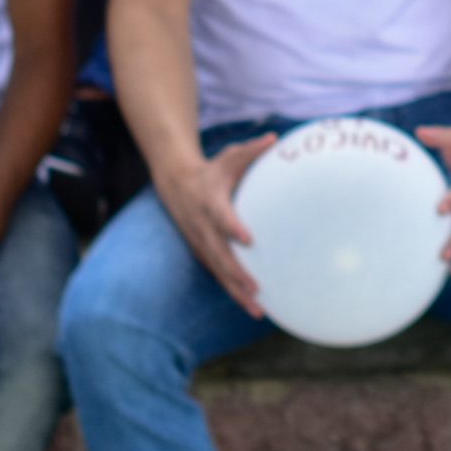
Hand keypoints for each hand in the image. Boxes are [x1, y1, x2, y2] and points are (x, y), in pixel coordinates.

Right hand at [154, 133, 275, 316]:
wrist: (176, 184)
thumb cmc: (212, 170)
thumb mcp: (229, 157)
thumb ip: (252, 150)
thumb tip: (275, 139)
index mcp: (211, 202)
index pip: (222, 217)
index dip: (233, 228)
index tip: (249, 239)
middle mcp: (203, 227)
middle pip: (220, 254)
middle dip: (237, 273)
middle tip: (258, 288)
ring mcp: (202, 243)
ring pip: (219, 272)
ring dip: (237, 292)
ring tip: (259, 311)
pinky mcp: (204, 253)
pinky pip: (219, 276)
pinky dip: (234, 292)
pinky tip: (254, 307)